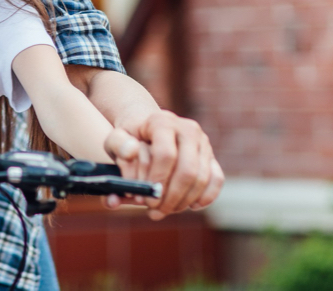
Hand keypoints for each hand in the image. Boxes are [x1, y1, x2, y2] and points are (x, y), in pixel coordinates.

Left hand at [103, 110, 223, 219]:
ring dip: (183, 201)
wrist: (147, 130)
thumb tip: (132, 152)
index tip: (145, 199)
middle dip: (171, 197)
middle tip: (154, 211)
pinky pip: (216, 179)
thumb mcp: (116, 139)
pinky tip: (190, 206)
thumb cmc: (130, 138)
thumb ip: (117, 145)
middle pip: (187, 170)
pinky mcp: (211, 156)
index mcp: (162, 122)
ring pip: (201, 178)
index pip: (165, 154)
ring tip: (164, 210)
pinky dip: (206, 196)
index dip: (157, 180)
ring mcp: (203, 142)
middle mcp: (187, 129)